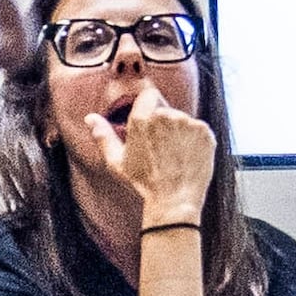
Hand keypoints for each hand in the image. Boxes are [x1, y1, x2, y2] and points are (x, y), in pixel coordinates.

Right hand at [88, 84, 223, 228]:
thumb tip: (90, 117)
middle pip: (166, 109)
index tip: (151, 123)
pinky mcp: (205, 133)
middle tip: (162, 149)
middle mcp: (166, 116)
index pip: (149, 94)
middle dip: (164, 124)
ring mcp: (188, 123)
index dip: (150, 106)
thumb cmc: (143, 184)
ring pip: (183, 120)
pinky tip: (187, 158)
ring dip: (180, 132)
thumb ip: (103, 136)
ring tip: (174, 156)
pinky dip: (195, 140)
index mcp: (142, 119)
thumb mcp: (116, 162)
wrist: (174, 202)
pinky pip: (199, 130)